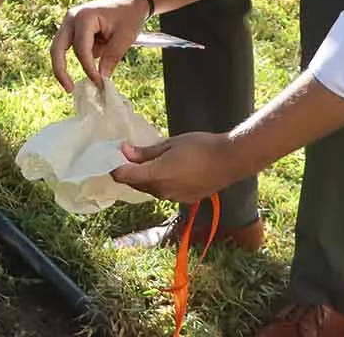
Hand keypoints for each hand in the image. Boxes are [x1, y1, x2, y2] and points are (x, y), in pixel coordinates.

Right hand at [50, 0, 150, 90]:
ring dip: (82, 58)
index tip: (99, 83)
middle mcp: (71, 18)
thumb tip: (101, 79)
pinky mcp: (73, 28)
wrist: (131, 2)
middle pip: (57, 48)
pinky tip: (102, 48)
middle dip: (61, 70)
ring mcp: (70, 22)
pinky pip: (73, 46)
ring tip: (106, 51)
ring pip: (64, 49)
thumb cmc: (129, 15)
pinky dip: (85, 54)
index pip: (81, 49)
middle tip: (69, 89)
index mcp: (84, 17)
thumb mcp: (125, 38)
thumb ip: (111, 58)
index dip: (88, 69)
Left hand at [109, 133, 250, 205]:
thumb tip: (124, 152)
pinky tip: (169, 168)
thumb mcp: (169, 144)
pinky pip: (164, 192)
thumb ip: (145, 152)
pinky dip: (160, 182)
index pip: (123, 176)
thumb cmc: (200, 146)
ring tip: (151, 159)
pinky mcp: (184, 200)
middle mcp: (162, 192)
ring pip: (149, 189)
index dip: (114, 165)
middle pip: (135, 184)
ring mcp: (173, 198)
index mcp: (156, 175)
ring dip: (145, 177)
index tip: (114, 153)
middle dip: (129, 170)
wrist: (230, 161)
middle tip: (130, 152)